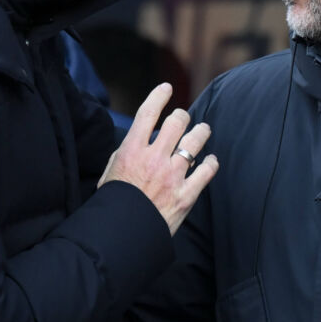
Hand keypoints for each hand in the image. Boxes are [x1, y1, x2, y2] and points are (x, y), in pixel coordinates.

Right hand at [98, 83, 217, 234]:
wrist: (123, 232)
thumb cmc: (114, 203)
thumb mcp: (109, 172)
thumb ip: (125, 153)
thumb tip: (138, 139)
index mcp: (132, 150)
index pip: (148, 113)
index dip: (159, 96)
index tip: (166, 88)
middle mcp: (154, 158)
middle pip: (176, 122)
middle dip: (183, 117)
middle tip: (185, 118)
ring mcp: (172, 176)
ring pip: (195, 142)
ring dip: (201, 132)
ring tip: (203, 130)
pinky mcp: (186, 194)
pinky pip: (206, 171)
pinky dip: (211, 162)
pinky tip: (211, 160)